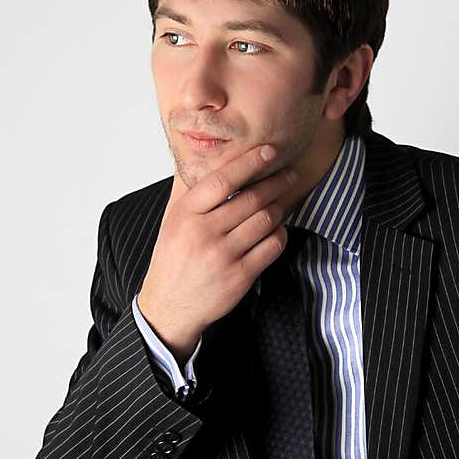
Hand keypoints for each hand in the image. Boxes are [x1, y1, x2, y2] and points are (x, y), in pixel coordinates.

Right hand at [136, 143, 296, 359]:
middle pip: (251, 199)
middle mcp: (204, 233)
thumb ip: (196, 196)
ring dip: (280, 208)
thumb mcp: (175, 222)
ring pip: (265, 221)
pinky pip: (271, 247)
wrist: (170, 306)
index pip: (223, 179)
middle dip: (275, 184)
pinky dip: (280, 234)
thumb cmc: (174, 259)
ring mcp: (223, 256)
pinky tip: (278, 229)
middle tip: (288, 175)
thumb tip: (220, 163)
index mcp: (186, 214)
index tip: (269, 152)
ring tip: (283, 202)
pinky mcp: (240, 276)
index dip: (250, 162)